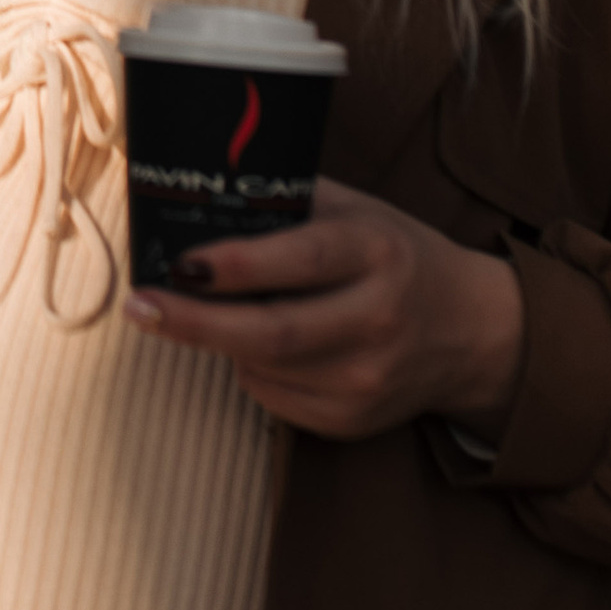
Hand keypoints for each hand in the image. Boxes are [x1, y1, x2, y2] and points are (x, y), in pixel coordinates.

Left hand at [125, 178, 523, 444]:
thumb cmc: (394, 255)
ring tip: (208, 311)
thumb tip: (198, 189)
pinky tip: (262, 345)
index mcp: (376, 252)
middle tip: (140, 307)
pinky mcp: (353, 420)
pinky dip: (250, 369)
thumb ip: (288, 201)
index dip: (237, 265)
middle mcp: (378, 319)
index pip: (301, 261)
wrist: (470, 332)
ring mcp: (367, 379)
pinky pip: (272, 398)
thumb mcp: (356, 210)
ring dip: (220, 341)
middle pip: (272, 333)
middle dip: (194, 322)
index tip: (182, 263)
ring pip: (262, 367)